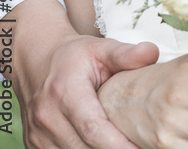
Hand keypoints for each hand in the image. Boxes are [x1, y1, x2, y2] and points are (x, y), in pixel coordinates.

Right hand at [0, 0, 158, 148]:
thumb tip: (152, 53)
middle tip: (141, 147)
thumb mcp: (100, 48)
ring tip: (124, 145)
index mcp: (65, 92)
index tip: (140, 148)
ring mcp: (38, 135)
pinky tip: (102, 146)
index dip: (117, 144)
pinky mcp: (35, 146)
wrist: (37, 60)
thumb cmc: (73, 56)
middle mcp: (47, 117)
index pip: (93, 128)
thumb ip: (125, 54)